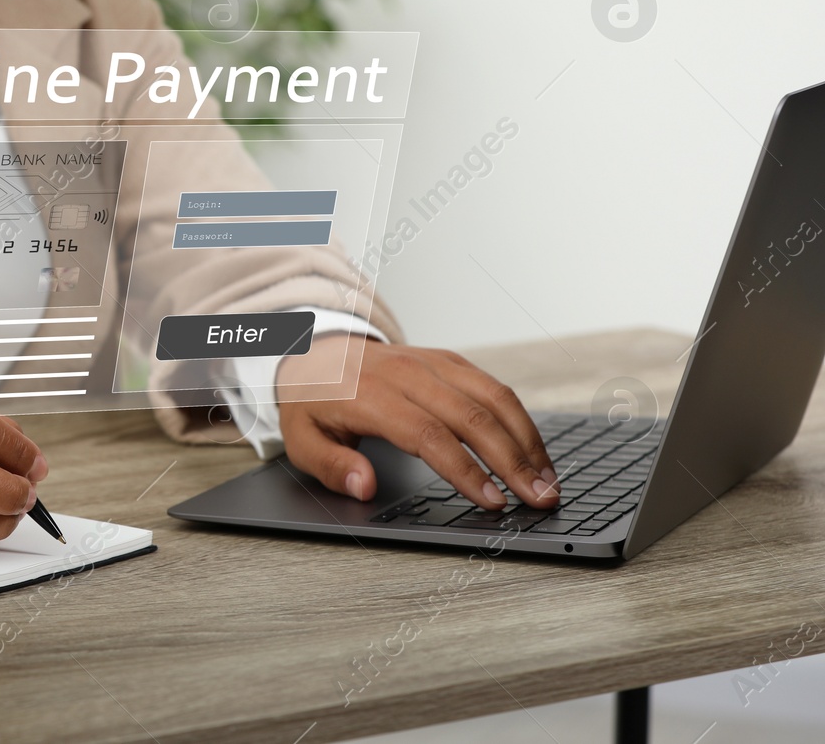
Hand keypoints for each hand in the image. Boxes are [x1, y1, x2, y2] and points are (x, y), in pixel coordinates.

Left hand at [276, 335, 558, 510]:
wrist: (316, 349)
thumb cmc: (313, 401)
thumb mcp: (301, 438)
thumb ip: (331, 465)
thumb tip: (364, 487)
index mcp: (369, 395)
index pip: (427, 434)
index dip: (464, 470)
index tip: (492, 501)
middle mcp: (406, 373)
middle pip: (471, 416)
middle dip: (512, 460)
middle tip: (540, 499)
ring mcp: (430, 362)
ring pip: (491, 396)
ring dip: (526, 439)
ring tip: (548, 480)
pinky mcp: (447, 360)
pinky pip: (491, 385)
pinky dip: (518, 418)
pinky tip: (533, 450)